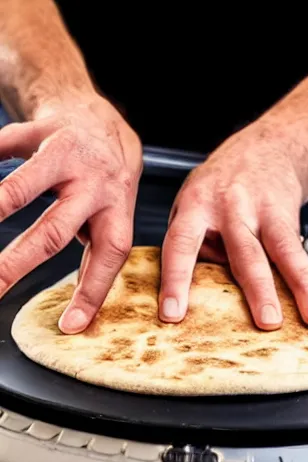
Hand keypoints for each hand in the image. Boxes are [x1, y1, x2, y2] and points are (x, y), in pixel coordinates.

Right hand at [0, 95, 142, 333]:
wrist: (97, 113)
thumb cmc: (109, 170)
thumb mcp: (117, 207)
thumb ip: (99, 243)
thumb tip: (84, 293)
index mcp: (117, 208)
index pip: (109, 255)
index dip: (93, 290)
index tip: (72, 325)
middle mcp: (94, 184)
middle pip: (54, 230)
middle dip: (18, 263)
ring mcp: (66, 155)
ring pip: (21, 188)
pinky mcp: (38, 131)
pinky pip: (1, 146)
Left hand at [158, 122, 307, 329]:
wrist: (267, 148)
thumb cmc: (222, 183)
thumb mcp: (193, 201)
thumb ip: (193, 242)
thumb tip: (199, 289)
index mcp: (196, 206)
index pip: (181, 245)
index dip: (176, 280)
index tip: (173, 314)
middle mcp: (230, 208)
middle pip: (242, 252)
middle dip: (253, 289)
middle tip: (260, 323)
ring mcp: (262, 211)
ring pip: (279, 252)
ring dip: (293, 287)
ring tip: (302, 317)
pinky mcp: (286, 217)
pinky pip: (299, 252)